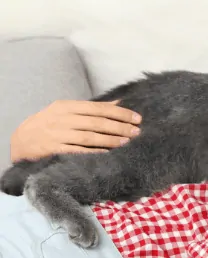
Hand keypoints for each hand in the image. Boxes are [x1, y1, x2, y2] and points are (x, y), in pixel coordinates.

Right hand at [10, 100, 141, 161]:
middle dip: (119, 126)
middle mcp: (61, 118)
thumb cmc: (49, 125)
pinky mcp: (53, 149)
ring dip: (111, 139)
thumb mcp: (66, 112)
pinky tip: (108, 153)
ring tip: (127, 141)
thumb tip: (119, 103)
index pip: (98, 108)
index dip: (120, 113)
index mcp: (66, 106)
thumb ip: (91, 109)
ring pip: (89, 136)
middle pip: (97, 122)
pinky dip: (94, 152)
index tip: (137, 118)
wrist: (21, 141)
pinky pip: (78, 151)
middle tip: (137, 131)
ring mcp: (57, 134)